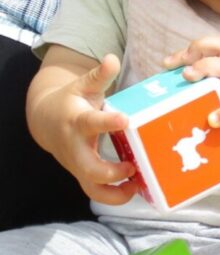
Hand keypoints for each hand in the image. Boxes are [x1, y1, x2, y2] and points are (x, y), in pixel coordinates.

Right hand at [34, 54, 138, 204]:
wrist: (47, 121)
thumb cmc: (72, 101)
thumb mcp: (84, 85)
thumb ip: (100, 75)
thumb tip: (112, 58)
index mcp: (77, 121)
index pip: (91, 123)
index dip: (108, 122)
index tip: (125, 120)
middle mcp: (75, 146)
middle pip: (88, 168)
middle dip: (111, 172)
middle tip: (133, 166)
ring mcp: (77, 164)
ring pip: (91, 188)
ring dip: (114, 193)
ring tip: (137, 186)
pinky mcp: (82, 175)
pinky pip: (96, 192)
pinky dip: (114, 196)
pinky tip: (135, 190)